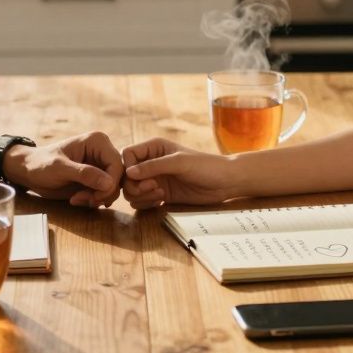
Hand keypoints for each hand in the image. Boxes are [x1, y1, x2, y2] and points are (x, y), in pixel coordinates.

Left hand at [4, 131, 122, 207]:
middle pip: (118, 178)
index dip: (110, 184)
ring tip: (77, 199)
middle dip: (102, 193)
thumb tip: (109, 183)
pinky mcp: (95, 178)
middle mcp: (102, 152)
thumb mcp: (60, 169)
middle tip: (82, 200)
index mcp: (97, 141)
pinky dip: (94, 200)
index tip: (93, 197)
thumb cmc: (41, 165)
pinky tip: (78, 200)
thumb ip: (84, 174)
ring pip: (112, 187)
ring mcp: (100, 165)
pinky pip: (105, 192)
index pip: (117, 165)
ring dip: (97, 198)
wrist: (30, 172)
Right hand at [120, 137, 237, 209]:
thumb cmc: (205, 166)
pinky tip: (161, 201)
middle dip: (135, 185)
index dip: (128, 168)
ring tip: (160, 195)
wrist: (225, 182)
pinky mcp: (161, 194)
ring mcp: (155, 179)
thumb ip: (154, 166)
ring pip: (132, 190)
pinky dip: (146, 204)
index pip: (127, 155)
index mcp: (154, 148)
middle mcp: (152, 163)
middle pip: (127, 176)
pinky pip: (142, 201)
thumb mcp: (179, 163)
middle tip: (153, 188)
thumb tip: (129, 172)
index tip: (141, 177)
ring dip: (141, 196)